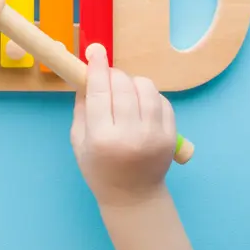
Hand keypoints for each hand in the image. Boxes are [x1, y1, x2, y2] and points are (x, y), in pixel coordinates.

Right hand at [71, 43, 177, 206]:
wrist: (133, 197)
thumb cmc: (99, 170)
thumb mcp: (78, 142)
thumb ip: (82, 108)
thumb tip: (88, 76)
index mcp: (102, 138)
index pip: (100, 91)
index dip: (97, 67)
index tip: (95, 51)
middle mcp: (130, 134)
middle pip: (122, 85)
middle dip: (112, 74)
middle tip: (106, 78)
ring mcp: (154, 134)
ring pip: (145, 87)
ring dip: (132, 83)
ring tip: (125, 93)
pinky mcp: (171, 135)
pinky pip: (161, 99)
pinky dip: (149, 95)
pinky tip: (140, 105)